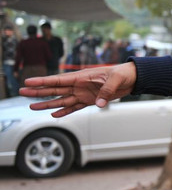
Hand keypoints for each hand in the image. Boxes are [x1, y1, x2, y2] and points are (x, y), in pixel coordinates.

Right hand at [19, 62, 137, 117]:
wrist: (131, 79)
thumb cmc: (122, 74)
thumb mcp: (115, 80)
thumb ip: (105, 91)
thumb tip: (98, 104)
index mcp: (82, 77)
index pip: (58, 80)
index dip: (43, 81)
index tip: (28, 82)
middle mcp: (79, 85)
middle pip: (54, 90)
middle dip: (38, 92)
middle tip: (22, 92)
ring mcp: (83, 93)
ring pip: (61, 100)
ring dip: (47, 104)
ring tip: (32, 107)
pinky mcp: (90, 100)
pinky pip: (74, 107)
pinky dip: (65, 112)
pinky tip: (54, 115)